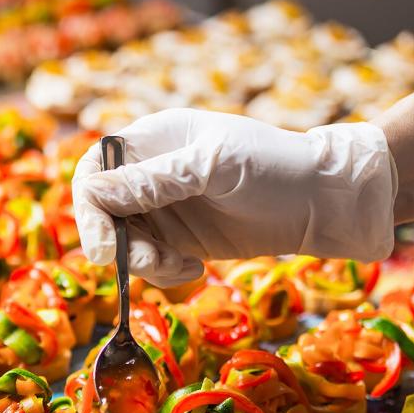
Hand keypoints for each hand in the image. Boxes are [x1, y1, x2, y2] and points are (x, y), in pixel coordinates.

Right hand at [71, 108, 396, 286]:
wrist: (324, 203)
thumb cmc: (273, 168)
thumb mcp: (212, 168)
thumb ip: (154, 181)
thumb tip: (92, 191)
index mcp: (155, 140)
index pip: (96, 166)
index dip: (89, 202)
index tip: (104, 239)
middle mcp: (152, 173)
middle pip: (102, 210)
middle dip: (115, 241)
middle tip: (139, 265)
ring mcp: (166, 209)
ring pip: (124, 242)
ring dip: (142, 261)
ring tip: (181, 266)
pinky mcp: (182, 241)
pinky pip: (150, 261)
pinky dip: (162, 272)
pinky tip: (193, 268)